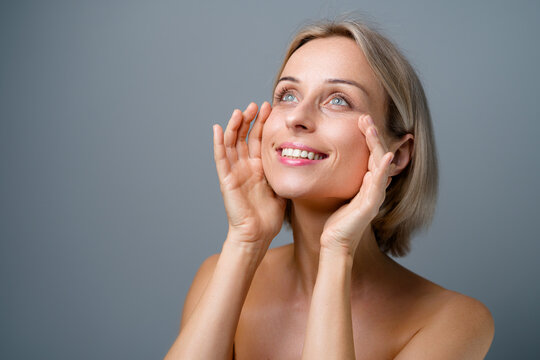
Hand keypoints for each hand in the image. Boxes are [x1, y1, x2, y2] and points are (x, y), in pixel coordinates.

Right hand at [213, 102, 285, 253]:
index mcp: (258, 168)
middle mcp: (245, 167)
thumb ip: (286, 172)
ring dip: (234, 126)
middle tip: (257, 105)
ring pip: (231, 143)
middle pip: (244, 137)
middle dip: (250, 120)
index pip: (258, 140)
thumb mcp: (282, 188)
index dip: (262, 123)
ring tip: (240, 111)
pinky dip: (218, 143)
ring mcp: (234, 172)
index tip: (270, 107)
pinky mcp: (226, 180)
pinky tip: (218, 128)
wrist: (257, 235)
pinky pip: (221, 158)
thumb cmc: (269, 217)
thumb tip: (303, 158)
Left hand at [320, 114, 394, 256]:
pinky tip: (384, 156)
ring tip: (371, 128)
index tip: (360, 119)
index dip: (367, 137)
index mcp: (366, 183)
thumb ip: (338, 177)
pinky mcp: (371, 206)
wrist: (335, 243)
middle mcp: (374, 188)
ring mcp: (374, 196)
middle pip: (378, 155)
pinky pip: (379, 184)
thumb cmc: (334, 220)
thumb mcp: (336, 192)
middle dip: (372, 135)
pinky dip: (383, 169)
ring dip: (377, 145)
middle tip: (365, 117)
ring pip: (380, 165)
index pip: (370, 154)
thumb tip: (327, 159)